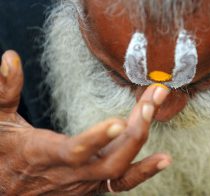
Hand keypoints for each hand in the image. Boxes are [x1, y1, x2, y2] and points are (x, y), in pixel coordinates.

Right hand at [0, 50, 171, 194]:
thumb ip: (4, 90)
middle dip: (137, 129)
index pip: (74, 151)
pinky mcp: (92, 186)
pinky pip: (121, 183)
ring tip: (158, 108)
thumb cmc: (2, 153)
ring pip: (120, 168)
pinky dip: (143, 171)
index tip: (120, 121)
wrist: (5, 191)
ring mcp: (84, 183)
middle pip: (111, 159)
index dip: (97, 139)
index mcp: (44, 154)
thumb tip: (9, 57)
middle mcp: (70, 173)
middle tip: (155, 97)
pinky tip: (163, 159)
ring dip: (143, 138)